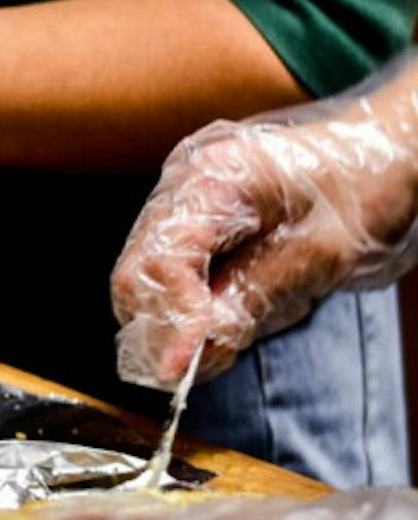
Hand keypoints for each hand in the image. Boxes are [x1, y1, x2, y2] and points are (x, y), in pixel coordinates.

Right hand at [111, 95, 417, 390]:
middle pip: (137, 271)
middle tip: (196, 367)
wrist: (381, 149)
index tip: (179, 370)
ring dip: (172, 321)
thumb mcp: (321, 255)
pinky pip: (165, 271)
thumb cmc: (363, 188)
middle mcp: (182, 181)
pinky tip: (219, 317)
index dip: (170, 318)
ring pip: (143, 277)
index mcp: (214, 178)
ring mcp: (180, 196)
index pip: (162, 260)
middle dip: (162, 326)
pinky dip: (185, 305)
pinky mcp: (188, 214)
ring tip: (219, 342)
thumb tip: (198, 349)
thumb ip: (253, 299)